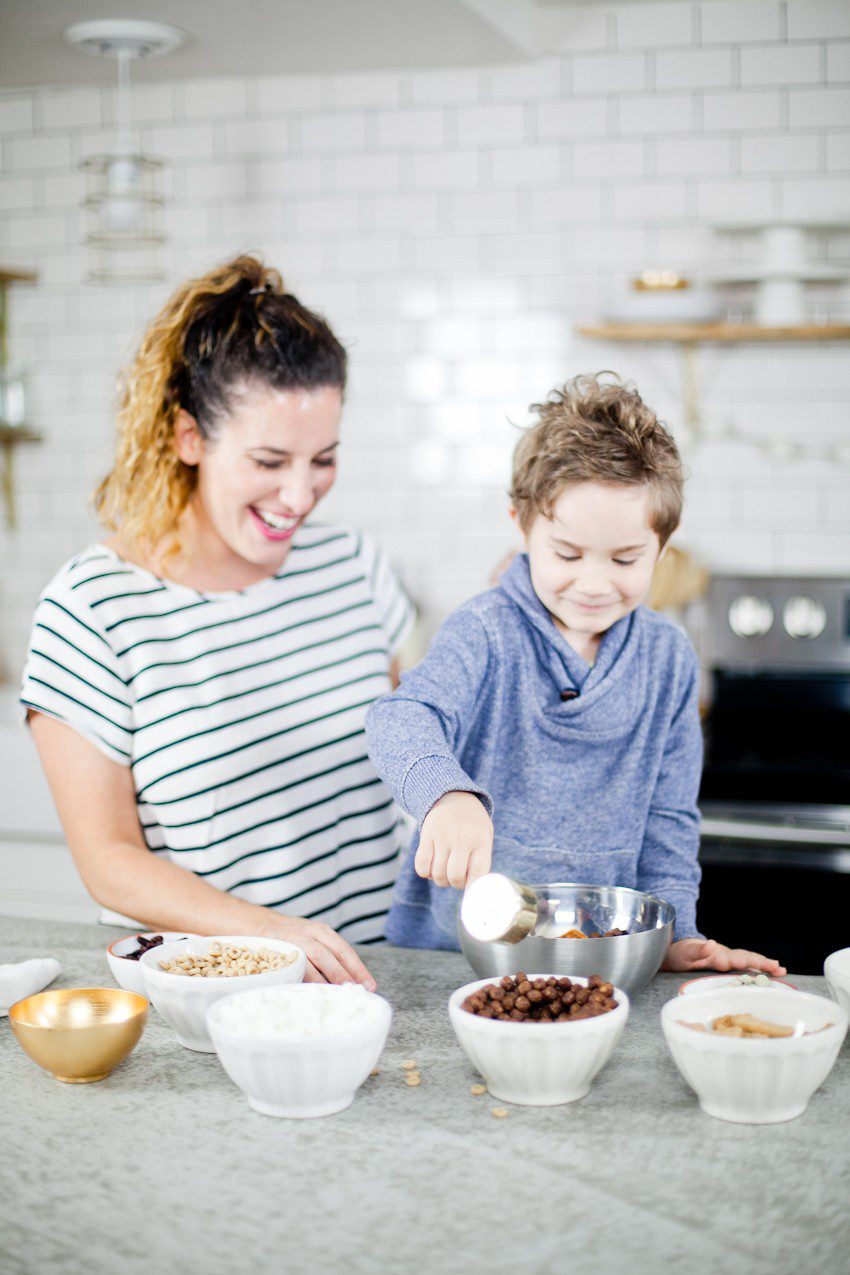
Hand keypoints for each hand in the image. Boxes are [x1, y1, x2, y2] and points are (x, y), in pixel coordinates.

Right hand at [268, 915, 376, 990]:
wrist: (260, 925)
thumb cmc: (295, 938)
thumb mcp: (315, 939)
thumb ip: (331, 957)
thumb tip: (352, 984)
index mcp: (323, 932)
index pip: (344, 950)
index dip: (358, 968)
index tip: (370, 985)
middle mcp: (308, 935)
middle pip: (328, 956)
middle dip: (341, 975)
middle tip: (353, 992)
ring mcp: (291, 943)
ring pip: (308, 963)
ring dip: (320, 981)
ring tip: (333, 996)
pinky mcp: (276, 953)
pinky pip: (289, 969)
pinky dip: (299, 982)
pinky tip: (306, 994)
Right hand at [416, 791, 492, 888]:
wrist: (453, 795)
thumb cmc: (472, 824)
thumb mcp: (485, 836)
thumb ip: (481, 860)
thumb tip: (474, 891)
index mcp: (481, 841)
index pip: (479, 873)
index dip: (474, 888)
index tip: (471, 892)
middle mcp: (462, 840)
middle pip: (455, 876)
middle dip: (455, 884)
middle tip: (457, 879)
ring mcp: (443, 837)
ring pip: (438, 874)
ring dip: (440, 880)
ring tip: (445, 873)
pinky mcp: (427, 836)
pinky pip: (421, 864)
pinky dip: (425, 872)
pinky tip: (431, 868)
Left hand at [663, 937, 785, 976]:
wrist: (675, 951)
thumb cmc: (679, 953)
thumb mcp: (685, 952)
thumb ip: (698, 950)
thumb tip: (711, 944)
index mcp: (716, 954)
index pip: (732, 958)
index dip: (742, 962)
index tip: (755, 967)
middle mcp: (724, 954)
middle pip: (746, 957)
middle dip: (762, 963)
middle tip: (779, 968)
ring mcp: (727, 958)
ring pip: (749, 959)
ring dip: (764, 964)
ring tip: (780, 969)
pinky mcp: (726, 963)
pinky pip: (745, 964)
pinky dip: (758, 967)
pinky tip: (768, 972)